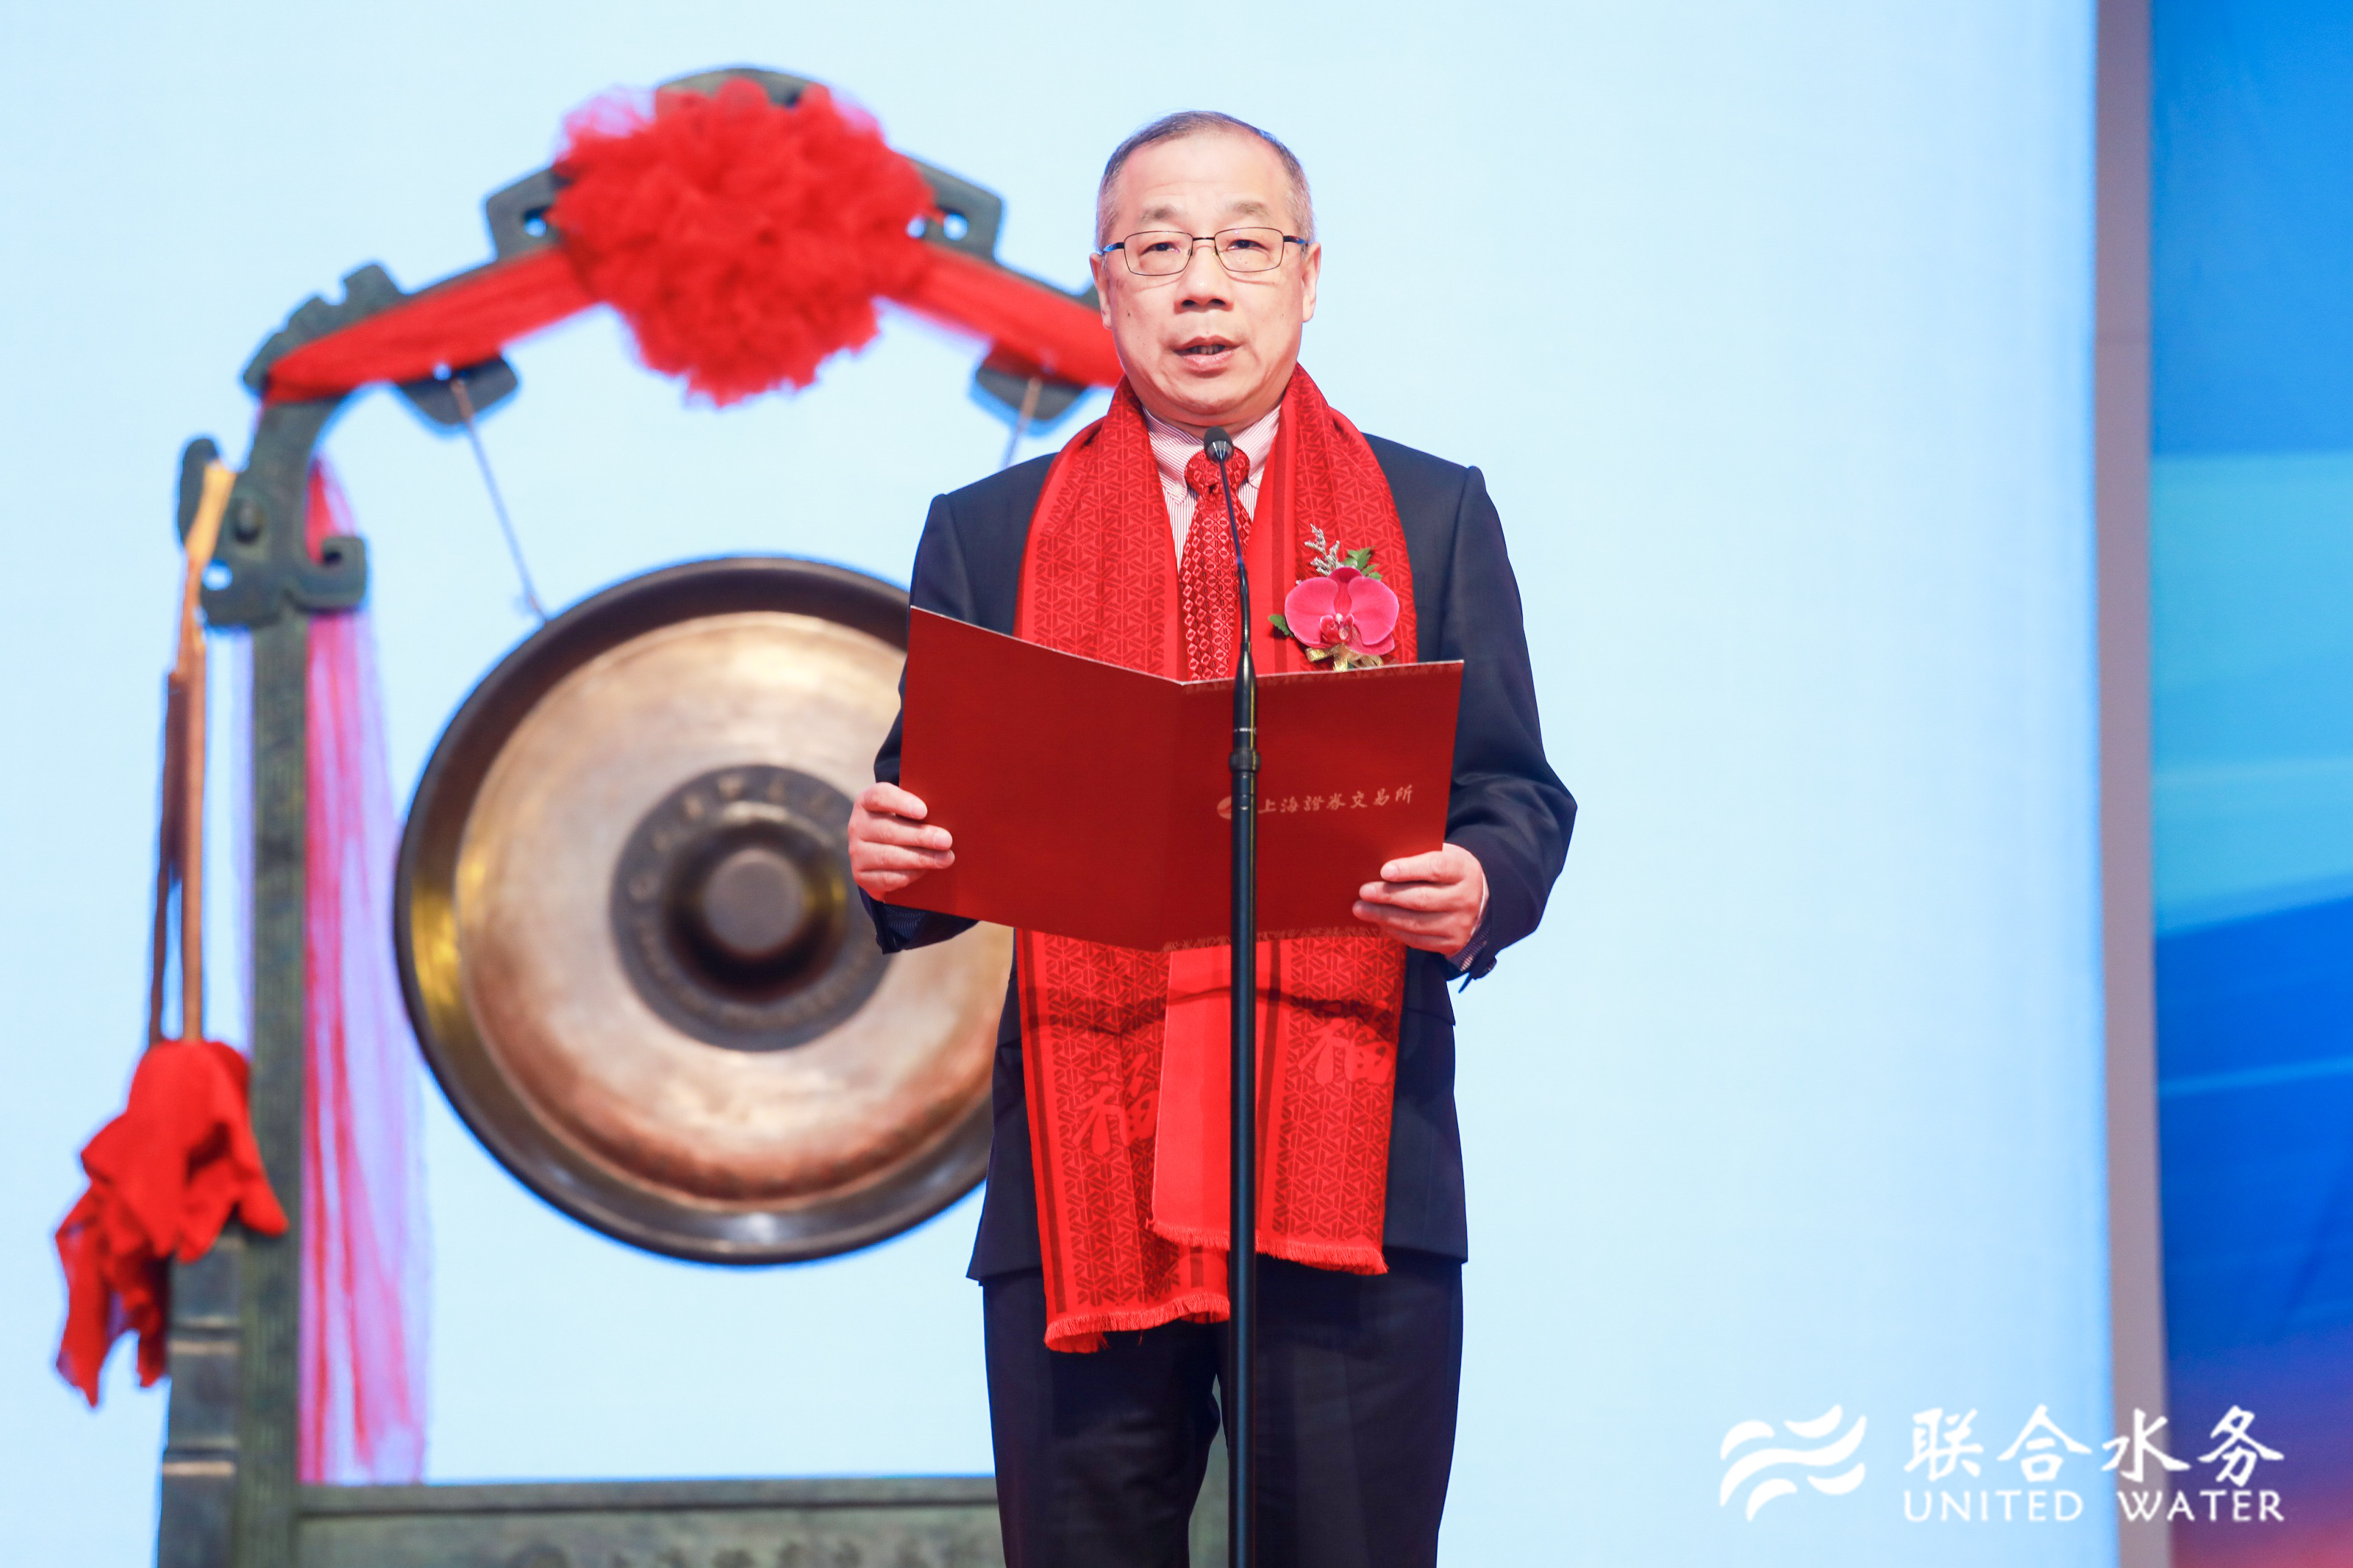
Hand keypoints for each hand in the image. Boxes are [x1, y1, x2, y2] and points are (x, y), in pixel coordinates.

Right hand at [848, 782, 952, 896]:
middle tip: (946, 840)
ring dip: (920, 858)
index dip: (900, 802)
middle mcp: (857, 825)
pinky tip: (926, 870)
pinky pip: (887, 877)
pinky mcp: (860, 875)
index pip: (879, 797)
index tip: (923, 811)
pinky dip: (909, 875)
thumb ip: (920, 809)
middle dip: (920, 837)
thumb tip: (946, 814)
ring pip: (888, 856)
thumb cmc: (905, 824)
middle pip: (888, 830)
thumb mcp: (907, 810)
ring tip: (945, 859)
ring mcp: (856, 852)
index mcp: (866, 802)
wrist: (885, 852)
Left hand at [1353, 843, 1486, 956]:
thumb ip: (1417, 855)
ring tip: (1361, 909)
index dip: (1409, 869)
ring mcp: (1460, 924)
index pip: (1436, 868)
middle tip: (1364, 892)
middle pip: (1422, 899)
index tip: (1384, 870)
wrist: (1476, 897)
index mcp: (1464, 869)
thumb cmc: (1446, 871)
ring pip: (1417, 923)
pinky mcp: (1452, 943)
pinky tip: (1379, 922)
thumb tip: (1379, 860)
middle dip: (1388, 896)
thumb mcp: (1441, 854)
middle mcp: (1466, 898)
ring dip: (1385, 916)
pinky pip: (1418, 940)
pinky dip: (1395, 931)